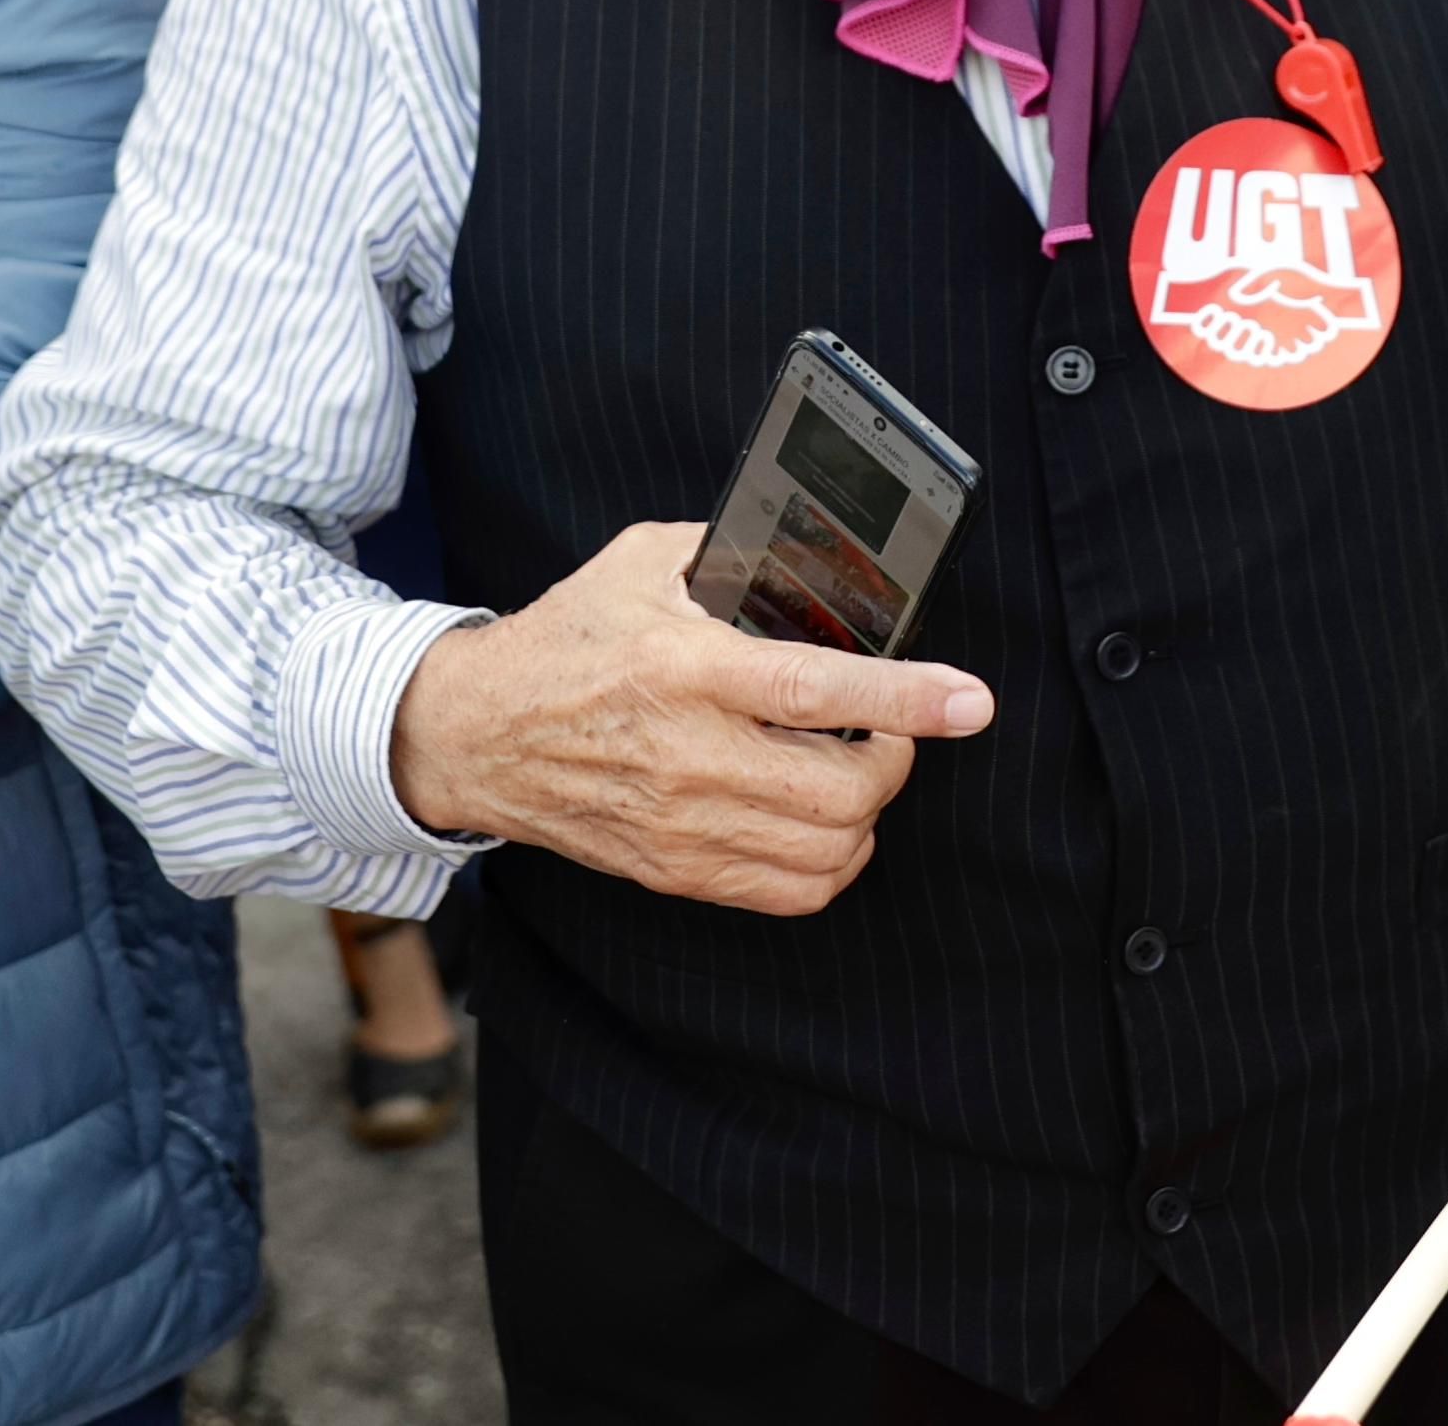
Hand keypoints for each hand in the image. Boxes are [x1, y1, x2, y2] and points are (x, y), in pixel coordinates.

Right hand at [388, 520, 996, 914]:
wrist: (477, 732)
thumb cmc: (567, 639)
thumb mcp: (643, 564)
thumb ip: (730, 554)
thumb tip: (816, 555)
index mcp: (685, 668)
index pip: (815, 691)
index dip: (905, 699)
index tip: (970, 701)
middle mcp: (688, 754)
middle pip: (840, 791)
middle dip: (894, 760)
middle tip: (889, 730)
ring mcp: (681, 823)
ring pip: (826, 850)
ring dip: (866, 813)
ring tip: (852, 771)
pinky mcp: (674, 869)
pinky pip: (789, 892)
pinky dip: (831, 862)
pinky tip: (821, 821)